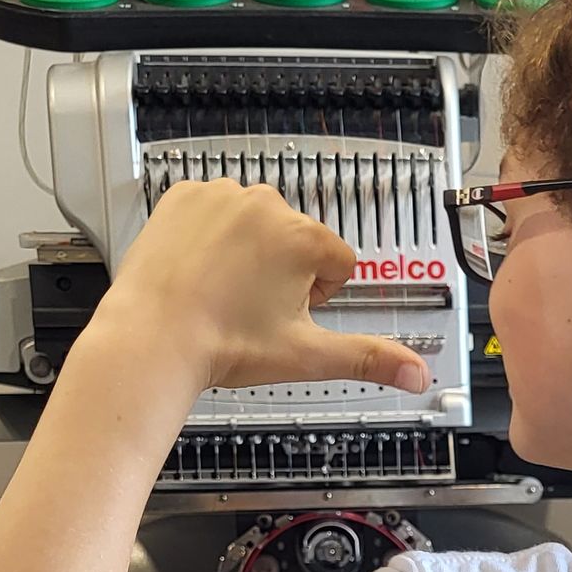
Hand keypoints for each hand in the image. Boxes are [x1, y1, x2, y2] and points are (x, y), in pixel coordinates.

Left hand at [98, 179, 431, 393]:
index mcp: (302, 239)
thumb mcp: (307, 356)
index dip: (319, 296)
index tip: (287, 315)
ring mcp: (221, 197)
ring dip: (250, 253)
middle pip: (299, 241)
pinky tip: (201, 271)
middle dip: (285, 273)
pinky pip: (216, 213)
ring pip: (257, 226)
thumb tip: (419, 374)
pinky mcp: (184, 197)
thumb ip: (369, 359)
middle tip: (253, 310)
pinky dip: (212, 238)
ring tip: (224, 293)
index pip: (339, 262)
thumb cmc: (224, 345)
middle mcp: (265, 206)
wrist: (153, 336)